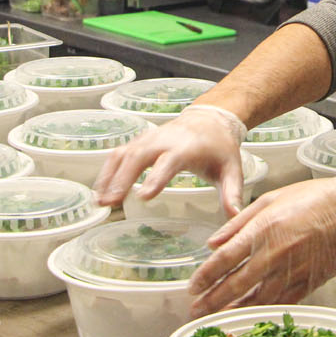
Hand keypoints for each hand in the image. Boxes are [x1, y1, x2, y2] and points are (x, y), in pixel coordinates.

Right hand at [93, 104, 248, 214]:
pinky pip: (117, 155)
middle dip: (122, 179)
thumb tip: (236, 217)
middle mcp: (162, 141)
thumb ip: (232, 193)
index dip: (155, 178)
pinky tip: (100, 192)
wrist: (208, 120)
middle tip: (110, 202)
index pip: (168, 162)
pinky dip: (106, 172)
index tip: (143, 196)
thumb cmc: (219, 148)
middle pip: (137, 157)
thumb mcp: (231, 169)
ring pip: (122, 155)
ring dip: (109, 177)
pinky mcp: (137, 143)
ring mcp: (146, 140)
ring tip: (100, 201)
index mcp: (186, 148)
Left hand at [185, 171, 335, 316]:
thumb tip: (213, 242)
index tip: (192, 287)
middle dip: (212, 300)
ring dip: (235, 309)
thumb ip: (238, 223)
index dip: (205, 277)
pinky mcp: (310, 282)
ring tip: (217, 317)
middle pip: (236, 284)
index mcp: (262, 231)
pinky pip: (282, 301)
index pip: (224, 260)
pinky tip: (251, 314)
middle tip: (196, 311)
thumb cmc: (316, 198)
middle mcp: (274, 255)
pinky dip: (264, 310)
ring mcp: (293, 271)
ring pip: (257, 298)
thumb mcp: (270, 199)